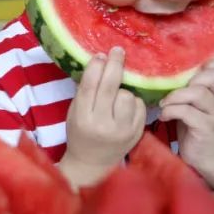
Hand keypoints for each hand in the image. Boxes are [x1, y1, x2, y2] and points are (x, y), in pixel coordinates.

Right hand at [61, 46, 145, 181]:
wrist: (93, 162)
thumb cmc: (80, 133)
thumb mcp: (75, 113)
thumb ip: (85, 92)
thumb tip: (98, 63)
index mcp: (83, 119)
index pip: (89, 88)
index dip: (95, 68)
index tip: (100, 54)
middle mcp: (102, 125)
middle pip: (110, 88)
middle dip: (115, 66)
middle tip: (118, 51)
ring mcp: (122, 131)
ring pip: (128, 96)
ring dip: (123, 90)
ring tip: (117, 94)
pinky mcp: (136, 133)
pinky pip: (139, 106)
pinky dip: (133, 102)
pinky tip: (125, 106)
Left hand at [159, 60, 213, 181]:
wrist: (210, 157)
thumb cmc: (199, 125)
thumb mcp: (199, 103)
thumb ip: (195, 86)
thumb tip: (172, 70)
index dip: (208, 66)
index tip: (191, 77)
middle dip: (189, 80)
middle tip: (175, 93)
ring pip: (198, 93)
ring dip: (175, 96)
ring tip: (165, 105)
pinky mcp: (207, 128)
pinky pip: (186, 112)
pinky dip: (170, 111)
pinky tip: (164, 117)